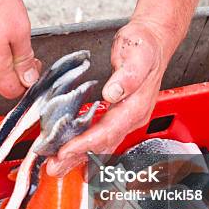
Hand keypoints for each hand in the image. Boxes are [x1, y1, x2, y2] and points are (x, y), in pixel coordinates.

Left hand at [46, 19, 178, 175]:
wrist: (154, 41)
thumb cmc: (145, 45)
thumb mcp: (137, 53)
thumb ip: (128, 75)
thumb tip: (113, 93)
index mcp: (136, 105)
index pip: (108, 131)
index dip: (85, 143)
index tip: (65, 151)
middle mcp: (132, 116)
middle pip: (103, 144)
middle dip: (77, 157)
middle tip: (54, 167)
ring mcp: (126, 118)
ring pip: (102, 145)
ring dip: (79, 158)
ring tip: (58, 167)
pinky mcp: (119, 116)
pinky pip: (101, 138)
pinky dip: (85, 149)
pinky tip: (73, 156)